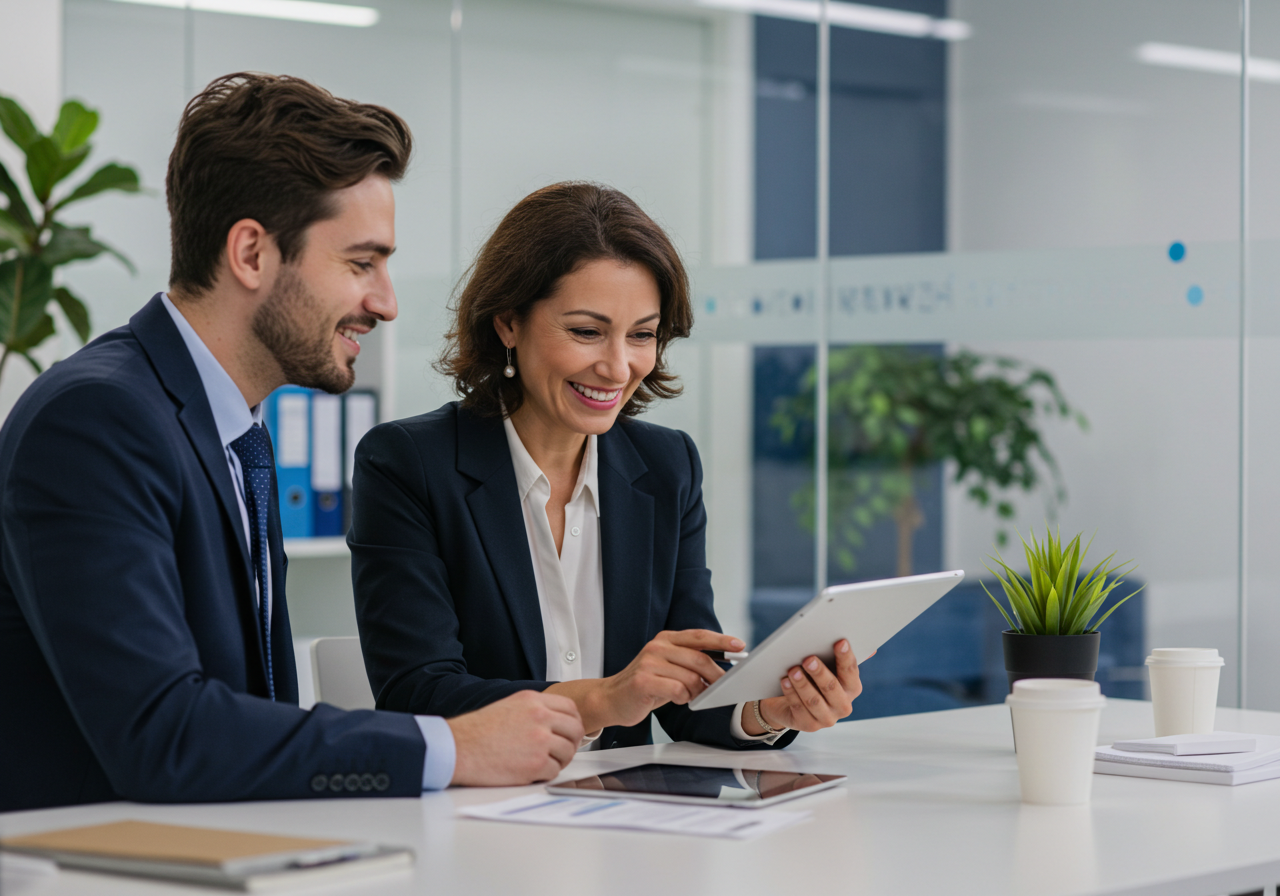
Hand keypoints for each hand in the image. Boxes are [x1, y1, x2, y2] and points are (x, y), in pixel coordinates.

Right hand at [447, 690, 583, 785]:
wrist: (458, 748)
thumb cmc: (477, 731)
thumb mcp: (509, 706)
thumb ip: (535, 709)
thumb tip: (555, 720)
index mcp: (533, 701)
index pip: (571, 708)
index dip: (573, 722)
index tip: (569, 732)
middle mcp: (540, 717)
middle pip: (576, 730)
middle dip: (571, 742)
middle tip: (561, 751)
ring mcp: (540, 741)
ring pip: (568, 752)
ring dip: (559, 760)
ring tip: (542, 762)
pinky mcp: (536, 764)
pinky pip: (555, 771)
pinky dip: (545, 774)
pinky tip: (530, 771)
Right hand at [554, 629, 742, 730]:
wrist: (611, 699)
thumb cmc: (646, 685)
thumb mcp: (668, 667)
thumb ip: (689, 661)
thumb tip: (723, 666)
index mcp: (665, 639)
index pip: (699, 636)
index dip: (721, 641)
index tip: (740, 646)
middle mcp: (657, 647)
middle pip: (699, 659)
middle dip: (716, 676)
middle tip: (721, 688)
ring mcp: (649, 663)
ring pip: (691, 678)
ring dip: (696, 692)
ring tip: (689, 696)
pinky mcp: (643, 681)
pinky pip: (678, 690)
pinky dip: (684, 698)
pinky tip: (677, 699)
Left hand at [746, 639, 864, 733]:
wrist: (790, 705)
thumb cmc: (812, 680)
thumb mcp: (826, 668)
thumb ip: (840, 656)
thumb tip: (869, 648)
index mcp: (852, 688)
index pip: (851, 671)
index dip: (846, 656)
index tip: (840, 642)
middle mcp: (843, 706)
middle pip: (832, 687)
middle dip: (820, 672)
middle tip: (808, 659)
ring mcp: (827, 718)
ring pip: (814, 701)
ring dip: (803, 684)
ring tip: (793, 670)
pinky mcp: (809, 726)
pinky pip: (799, 709)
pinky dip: (791, 694)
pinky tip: (785, 681)